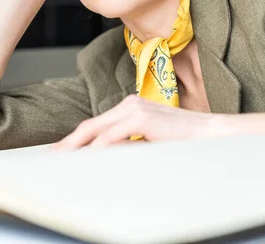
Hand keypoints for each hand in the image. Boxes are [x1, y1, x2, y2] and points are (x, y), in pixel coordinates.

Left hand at [50, 94, 228, 149]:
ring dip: (77, 146)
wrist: (211, 133)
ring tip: (63, 159)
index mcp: (130, 106)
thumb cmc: (183, 139)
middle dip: (70, 142)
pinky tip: (87, 158)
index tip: (62, 150)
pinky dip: (97, 148)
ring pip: (96, 129)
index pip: (96, 123)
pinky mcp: (142, 118)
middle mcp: (129, 103)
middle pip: (91, 125)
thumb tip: (105, 156)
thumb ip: (128, 143)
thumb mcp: (149, 140)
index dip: (76, 138)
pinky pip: (112, 136)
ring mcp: (135, 108)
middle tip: (52, 156)